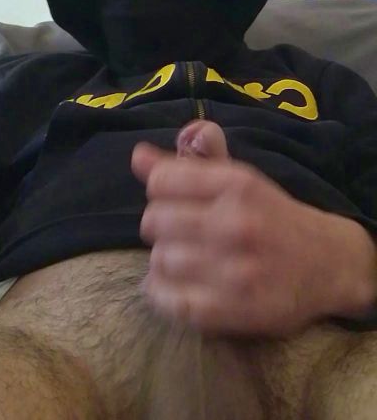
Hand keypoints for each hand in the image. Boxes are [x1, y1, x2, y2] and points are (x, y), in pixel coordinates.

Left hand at [132, 121, 376, 336]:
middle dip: (161, 226)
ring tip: (185, 260)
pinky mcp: (233, 310)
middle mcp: (236, 222)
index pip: (161, 181)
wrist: (329, 265)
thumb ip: (190, 163)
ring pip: (159, 260)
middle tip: (181, 233)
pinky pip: (169, 300)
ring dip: (165, 261)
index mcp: (237, 183)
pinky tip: (179, 286)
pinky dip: (164, 293)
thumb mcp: (241, 179)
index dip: (161, 190)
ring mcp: (235, 269)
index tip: (176, 200)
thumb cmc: (273, 217)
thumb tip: (138, 155)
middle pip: (154, 221)